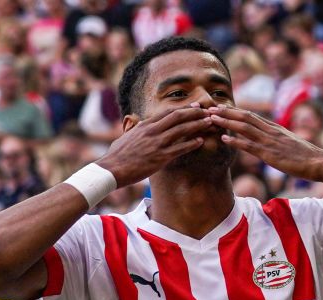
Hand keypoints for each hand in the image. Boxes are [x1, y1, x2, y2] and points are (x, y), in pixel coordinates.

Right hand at [96, 105, 213, 186]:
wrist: (112, 169)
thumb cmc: (117, 155)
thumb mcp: (125, 136)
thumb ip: (134, 128)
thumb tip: (135, 123)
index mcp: (145, 125)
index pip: (167, 112)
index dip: (183, 108)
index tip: (194, 107)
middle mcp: (152, 131)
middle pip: (178, 117)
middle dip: (194, 113)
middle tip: (206, 111)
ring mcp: (157, 143)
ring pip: (182, 130)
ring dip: (198, 125)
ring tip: (209, 123)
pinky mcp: (160, 158)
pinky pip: (180, 148)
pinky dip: (192, 143)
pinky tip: (201, 141)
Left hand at [206, 105, 322, 180]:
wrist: (319, 162)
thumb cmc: (306, 156)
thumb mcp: (290, 144)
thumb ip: (278, 141)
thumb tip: (269, 142)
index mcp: (275, 128)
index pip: (251, 115)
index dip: (234, 111)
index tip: (221, 108)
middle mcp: (271, 131)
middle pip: (245, 117)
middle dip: (226, 112)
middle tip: (209, 108)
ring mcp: (270, 142)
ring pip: (244, 128)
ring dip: (226, 122)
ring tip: (211, 118)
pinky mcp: (270, 154)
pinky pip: (249, 145)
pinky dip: (235, 141)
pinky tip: (223, 138)